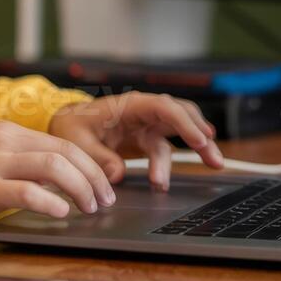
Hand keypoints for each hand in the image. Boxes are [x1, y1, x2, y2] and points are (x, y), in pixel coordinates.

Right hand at [0, 120, 118, 238]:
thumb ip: (14, 162)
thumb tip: (53, 181)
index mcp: (4, 131)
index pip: (62, 141)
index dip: (89, 164)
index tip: (102, 184)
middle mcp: (1, 141)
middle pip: (66, 151)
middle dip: (94, 177)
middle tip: (106, 200)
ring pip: (55, 167)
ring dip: (81, 189)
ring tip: (90, 209)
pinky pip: (28, 192)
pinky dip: (52, 204)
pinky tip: (61, 215)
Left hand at [47, 92, 224, 190]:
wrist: (67, 124)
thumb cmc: (72, 126)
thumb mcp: (77, 141)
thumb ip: (98, 157)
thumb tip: (117, 174)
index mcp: (129, 105)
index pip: (164, 108)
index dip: (184, 123)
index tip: (199, 140)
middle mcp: (143, 111)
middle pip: (180, 115)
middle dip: (200, 133)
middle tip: (213, 156)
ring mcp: (147, 124)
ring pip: (179, 130)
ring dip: (198, 145)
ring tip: (213, 164)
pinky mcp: (146, 138)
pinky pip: (166, 147)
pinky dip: (178, 157)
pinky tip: (194, 164)